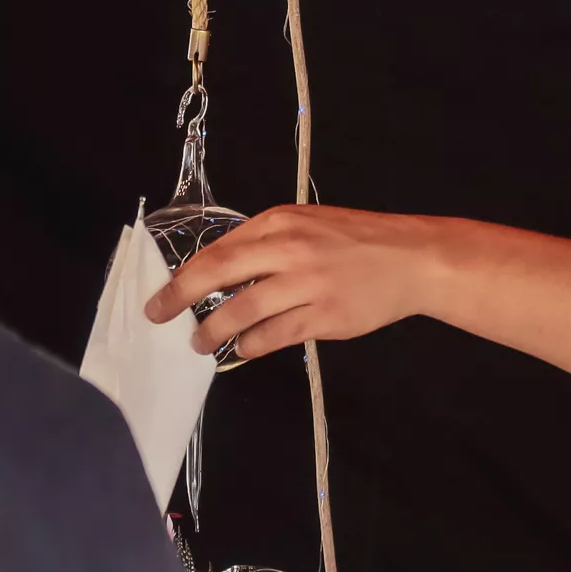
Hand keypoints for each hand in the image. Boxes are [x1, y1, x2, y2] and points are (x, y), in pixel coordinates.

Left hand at [145, 205, 439, 361]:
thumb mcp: (307, 225)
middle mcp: (290, 248)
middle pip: (219, 272)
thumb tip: (222, 272)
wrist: (412, 258)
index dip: (184, 275)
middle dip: (180, 298)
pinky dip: (252, 344)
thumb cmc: (357, 242)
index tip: (163, 293)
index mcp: (279, 222)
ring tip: (200, 343)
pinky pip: (276, 334)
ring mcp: (308, 282)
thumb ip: (267, 243)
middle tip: (159, 316)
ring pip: (243, 309)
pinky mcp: (326, 314)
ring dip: (213, 329)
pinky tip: (242, 349)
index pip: (217, 249)